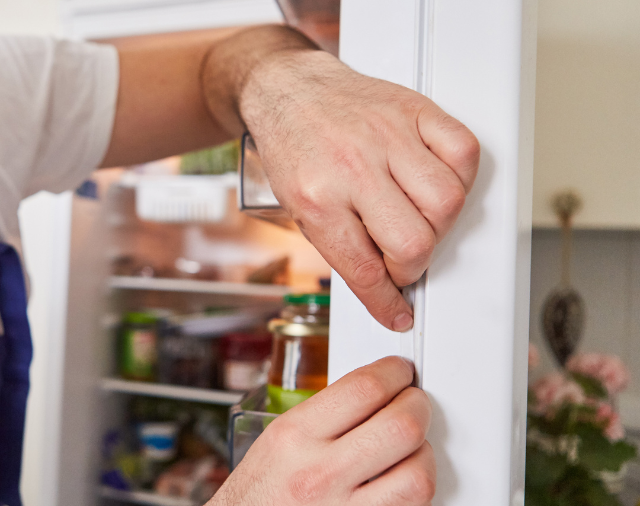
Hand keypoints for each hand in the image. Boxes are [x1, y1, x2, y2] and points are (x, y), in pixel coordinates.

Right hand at [208, 357, 433, 505]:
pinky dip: (412, 489)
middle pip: (401, 426)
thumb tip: (374, 392)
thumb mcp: (279, 439)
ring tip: (410, 448)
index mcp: (295, 436)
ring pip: (417, 475)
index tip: (399, 372)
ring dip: (422, 455)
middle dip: (418, 407)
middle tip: (413, 403)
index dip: (394, 372)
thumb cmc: (260, 490)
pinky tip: (400, 479)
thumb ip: (325, 414)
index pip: (364, 389)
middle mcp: (319, 473)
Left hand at [239, 46, 478, 330]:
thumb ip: (339, 244)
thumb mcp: (297, 206)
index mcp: (317, 198)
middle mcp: (353, 167)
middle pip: (414, 241)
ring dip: (439, 226)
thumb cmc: (293, 147)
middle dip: (412, 265)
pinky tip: (437, 184)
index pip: (364, 269)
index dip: (386, 301)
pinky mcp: (414, 110)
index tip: (397, 312)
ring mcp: (387, 136)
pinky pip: (464, 152)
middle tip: (401, 261)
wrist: (288, 90)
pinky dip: (461, 176)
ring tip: (418, 222)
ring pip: (448, 202)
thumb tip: (381, 284)